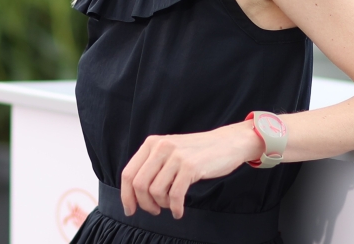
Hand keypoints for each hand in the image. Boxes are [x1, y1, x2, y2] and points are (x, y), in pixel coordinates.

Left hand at [120, 120, 264, 218]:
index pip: (128, 173)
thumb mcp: (169, 151)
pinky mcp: (191, 166)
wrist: (227, 143)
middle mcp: (161, 147)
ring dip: (162, 205)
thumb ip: (152, 166)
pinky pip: (174, 195)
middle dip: (144, 204)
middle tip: (154, 211)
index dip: (126, 196)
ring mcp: (176, 156)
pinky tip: (179, 211)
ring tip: (171, 205)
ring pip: (155, 191)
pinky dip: (175, 208)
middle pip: (139, 185)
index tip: (130, 210)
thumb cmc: (197, 152)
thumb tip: (133, 193)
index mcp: (152, 143)